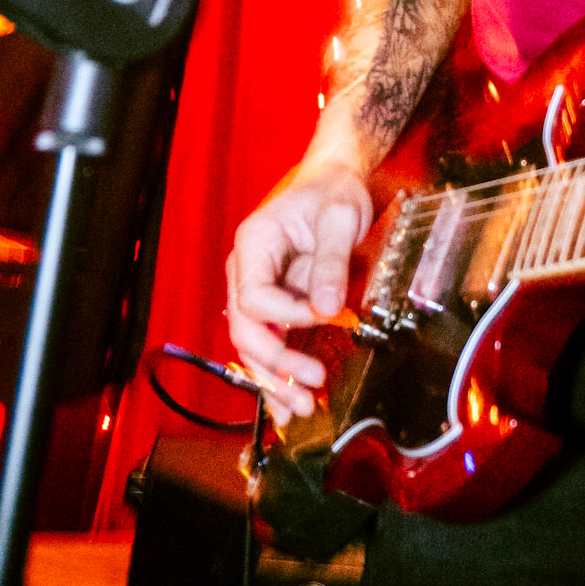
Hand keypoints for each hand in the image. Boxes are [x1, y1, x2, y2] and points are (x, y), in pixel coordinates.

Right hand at [225, 159, 373, 421]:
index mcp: (254, 245)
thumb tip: (325, 309)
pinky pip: (271, 341)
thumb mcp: (339, 217)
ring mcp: (259, 289)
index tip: (323, 317)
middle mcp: (247, 271)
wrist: (337, 177)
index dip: (286, 316)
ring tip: (301, 408)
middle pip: (245, 329)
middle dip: (275, 363)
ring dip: (274, 379)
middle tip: (310, 385)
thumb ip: (330, 262)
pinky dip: (279, 372)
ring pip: (253, 344)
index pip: (254, 297)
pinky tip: (292, 400)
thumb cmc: (333, 189)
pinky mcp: (277, 303)